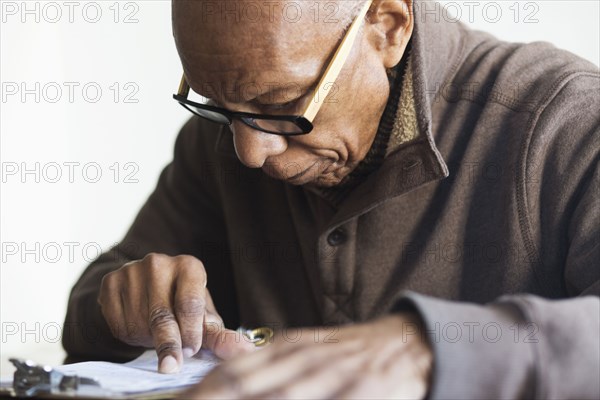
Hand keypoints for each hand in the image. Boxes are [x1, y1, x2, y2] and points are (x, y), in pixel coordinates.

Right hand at [98, 253, 254, 372]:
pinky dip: (127, 333)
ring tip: (155, 336)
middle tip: (171, 365)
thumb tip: (244, 351)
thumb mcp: (202, 319)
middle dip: (168, 344)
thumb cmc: (181, 307)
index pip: (190, 302)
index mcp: (189, 266)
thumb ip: (220, 336)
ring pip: (139, 321)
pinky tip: (136, 326)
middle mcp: (159, 263)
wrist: (142, 294)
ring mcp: (131, 270)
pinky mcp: (110, 282)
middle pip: (162, 314)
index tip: (191, 351)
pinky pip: (117, 320)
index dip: (191, 331)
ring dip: (147, 339)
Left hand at [181, 314, 431, 398]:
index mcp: (288, 349)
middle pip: (242, 385)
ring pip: (278, 395)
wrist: (405, 343)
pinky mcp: (357, 391)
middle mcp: (301, 361)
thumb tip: (231, 384)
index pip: (233, 371)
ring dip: (237, 399)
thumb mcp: (308, 353)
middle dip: (208, 398)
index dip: (201, 391)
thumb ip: (273, 368)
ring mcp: (329, 377)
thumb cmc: (349, 353)